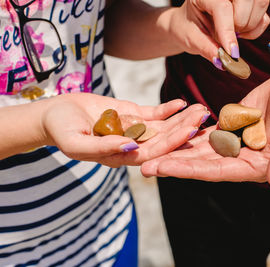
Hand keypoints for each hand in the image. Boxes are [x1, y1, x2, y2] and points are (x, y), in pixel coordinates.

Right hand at [42, 93, 207, 166]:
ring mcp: (134, 130)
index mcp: (121, 157)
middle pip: (164, 139)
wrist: (54, 114)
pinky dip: (167, 109)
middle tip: (204, 116)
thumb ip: (103, 148)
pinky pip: (153, 113)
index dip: (173, 142)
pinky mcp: (132, 115)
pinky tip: (181, 102)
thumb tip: (132, 147)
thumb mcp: (76, 143)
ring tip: (201, 108)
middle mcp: (132, 145)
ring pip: (163, 126)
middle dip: (185, 128)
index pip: (153, 152)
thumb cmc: (61, 131)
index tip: (191, 131)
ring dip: (182, 118)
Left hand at [141, 70, 269, 185]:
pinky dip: (187, 134)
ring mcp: (235, 143)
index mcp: (260, 165)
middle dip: (175, 164)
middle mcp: (244, 158)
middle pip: (204, 165)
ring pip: (200, 151)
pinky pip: (205, 133)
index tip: (165, 168)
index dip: (192, 170)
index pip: (221, 171)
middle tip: (144, 165)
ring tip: (149, 152)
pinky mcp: (230, 127)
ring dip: (175, 151)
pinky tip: (167, 135)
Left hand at [169, 0, 269, 65]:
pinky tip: (241, 33)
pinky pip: (264, 17)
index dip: (228, 31)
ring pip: (261, 4)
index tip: (231, 52)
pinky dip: (256, 29)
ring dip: (250, 26)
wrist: (190, 22)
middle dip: (241, 24)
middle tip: (228, 37)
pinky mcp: (252, 3)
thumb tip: (222, 61)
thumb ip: (206, 49)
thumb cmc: (188, 28)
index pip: (222, 7)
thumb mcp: (191, 39)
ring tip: (234, 34)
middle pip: (247, 0)